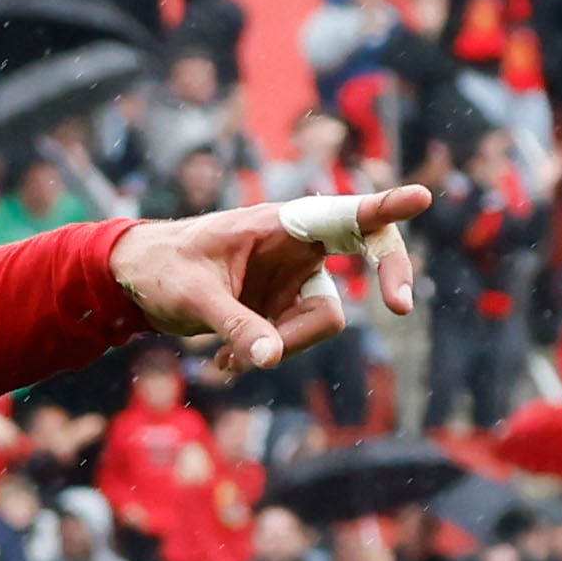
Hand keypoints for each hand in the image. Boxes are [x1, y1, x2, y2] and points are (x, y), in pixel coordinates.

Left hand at [108, 185, 430, 372]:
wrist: (139, 282)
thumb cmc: (163, 270)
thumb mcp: (193, 298)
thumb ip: (234, 325)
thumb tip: (271, 360)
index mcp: (280, 224)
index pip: (344, 213)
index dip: (386, 207)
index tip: (421, 198)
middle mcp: (299, 245)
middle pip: (369, 253)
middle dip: (386, 276)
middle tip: (400, 306)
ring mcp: (296, 277)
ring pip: (324, 318)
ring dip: (282, 344)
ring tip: (225, 359)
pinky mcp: (285, 307)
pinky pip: (296, 340)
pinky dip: (265, 354)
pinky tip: (224, 362)